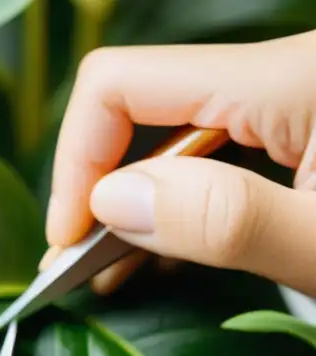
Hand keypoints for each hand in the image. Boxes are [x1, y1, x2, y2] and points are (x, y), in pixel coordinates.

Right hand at [46, 30, 315, 296]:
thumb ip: (223, 218)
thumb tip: (109, 200)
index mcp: (288, 81)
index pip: (123, 83)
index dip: (76, 161)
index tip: (70, 240)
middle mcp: (281, 75)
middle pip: (140, 106)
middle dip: (98, 188)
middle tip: (80, 268)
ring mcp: (291, 100)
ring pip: (172, 134)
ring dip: (135, 203)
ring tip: (112, 272)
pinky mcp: (301, 129)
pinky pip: (213, 152)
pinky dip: (177, 203)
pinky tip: (164, 252)